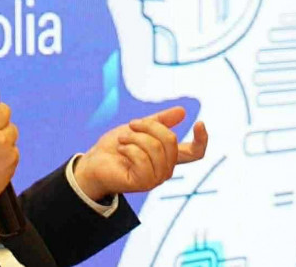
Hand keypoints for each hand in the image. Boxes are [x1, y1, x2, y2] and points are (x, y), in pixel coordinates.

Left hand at [74, 106, 207, 200]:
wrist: (93, 161)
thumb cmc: (115, 146)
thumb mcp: (138, 128)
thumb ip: (159, 121)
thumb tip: (182, 111)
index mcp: (168, 156)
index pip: (196, 153)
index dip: (202, 139)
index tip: (199, 122)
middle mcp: (166, 169)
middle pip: (171, 140)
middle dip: (148, 126)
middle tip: (131, 124)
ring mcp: (155, 178)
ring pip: (156, 148)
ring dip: (135, 137)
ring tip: (122, 139)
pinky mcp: (142, 183)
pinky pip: (142, 159)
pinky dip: (129, 149)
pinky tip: (121, 150)